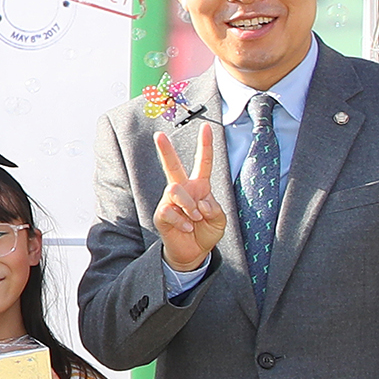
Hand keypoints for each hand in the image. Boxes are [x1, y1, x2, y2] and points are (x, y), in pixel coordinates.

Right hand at [153, 124, 227, 272]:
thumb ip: (214, 208)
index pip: (202, 162)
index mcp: (199, 186)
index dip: (205, 145)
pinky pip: (170, 211)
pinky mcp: (161, 215)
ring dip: (188, 206)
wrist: (193, 252)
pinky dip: (183, 221)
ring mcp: (170, 202)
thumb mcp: (220, 220)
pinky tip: (186, 228)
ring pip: (174, 190)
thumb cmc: (206, 232)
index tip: (206, 126)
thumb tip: (200, 202)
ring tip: (194, 218)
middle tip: (158, 135)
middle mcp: (183, 190)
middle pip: (173, 166)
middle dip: (165, 150)